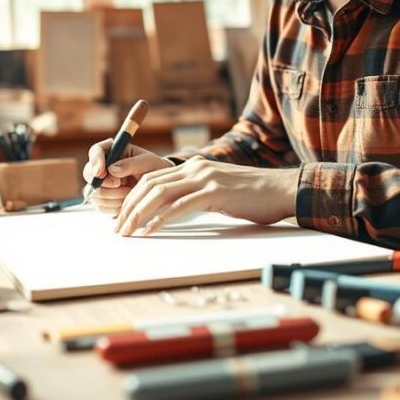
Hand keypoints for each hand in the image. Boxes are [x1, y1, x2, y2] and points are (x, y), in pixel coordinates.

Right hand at [82, 140, 172, 215]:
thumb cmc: (155, 169)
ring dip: (110, 196)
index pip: (96, 151)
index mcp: (113, 151)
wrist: (159, 187)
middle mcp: (104, 167)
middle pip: (88, 174)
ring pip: (93, 193)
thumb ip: (131, 164)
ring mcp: (102, 184)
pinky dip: (112, 207)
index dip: (95, 161)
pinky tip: (125, 202)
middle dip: (103, 183)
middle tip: (119, 184)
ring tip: (129, 193)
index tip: (101, 171)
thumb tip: (112, 169)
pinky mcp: (104, 200)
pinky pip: (100, 206)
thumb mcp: (148, 162)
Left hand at [114, 158, 298, 236]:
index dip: (132, 195)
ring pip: (159, 194)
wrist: (282, 190)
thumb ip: (199, 194)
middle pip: (150, 185)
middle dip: (129, 207)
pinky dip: (160, 220)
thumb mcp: (221, 190)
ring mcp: (204, 178)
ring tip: (127, 232)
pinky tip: (150, 232)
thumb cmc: (255, 196)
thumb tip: (176, 209)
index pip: (153, 177)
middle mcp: (196, 168)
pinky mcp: (214, 192)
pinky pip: (179, 206)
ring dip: (138, 214)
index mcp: (195, 166)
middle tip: (118, 228)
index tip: (121, 214)